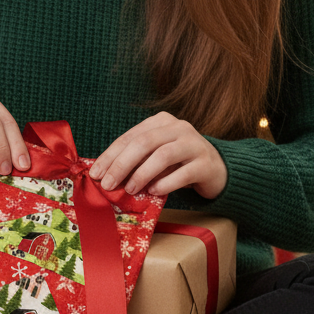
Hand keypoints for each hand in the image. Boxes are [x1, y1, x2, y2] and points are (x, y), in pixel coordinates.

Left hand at [87, 112, 226, 199]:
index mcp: (161, 122)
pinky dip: (165, 183)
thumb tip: (106, 175)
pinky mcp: (206, 163)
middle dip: (122, 164)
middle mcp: (178, 127)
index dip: (111, 155)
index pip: (130, 136)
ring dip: (142, 173)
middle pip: (144, 143)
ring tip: (130, 189)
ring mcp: (194, 143)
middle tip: (108, 184)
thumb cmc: (179, 163)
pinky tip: (153, 191)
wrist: (217, 169)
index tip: (96, 173)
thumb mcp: (156, 156)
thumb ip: (136, 160)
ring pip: (163, 155)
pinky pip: (183, 173)